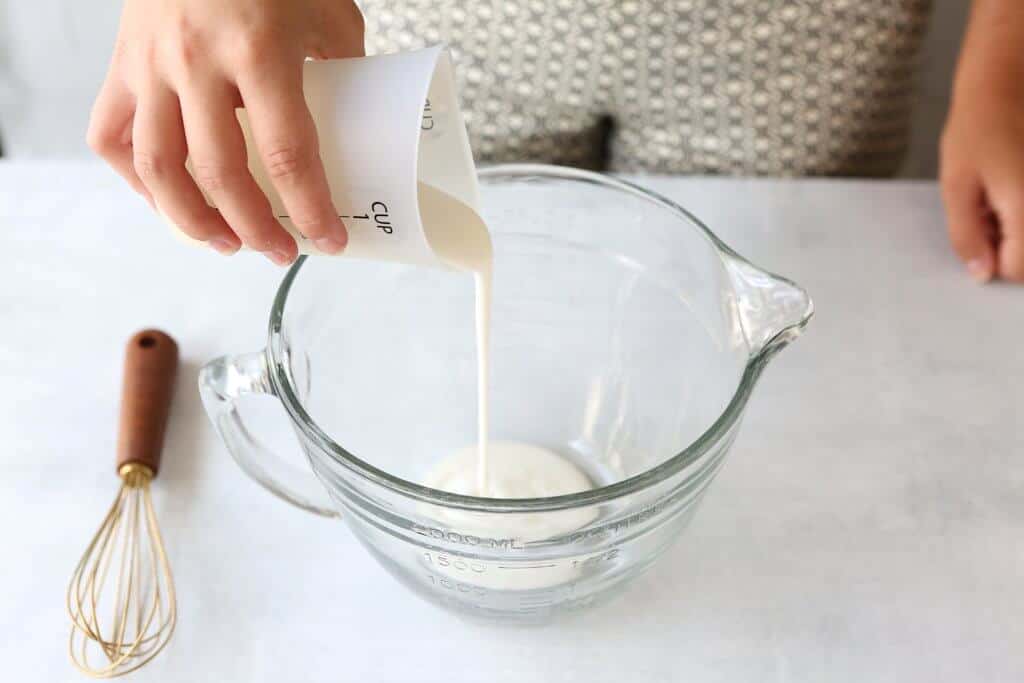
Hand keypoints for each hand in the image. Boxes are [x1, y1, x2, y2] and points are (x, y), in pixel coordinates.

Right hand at [88, 0, 363, 264]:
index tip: (329, 241)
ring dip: (191, 219)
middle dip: (254, 227)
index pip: (288, 154)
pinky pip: (112, 135)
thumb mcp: (329, 11)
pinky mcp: (121, 63)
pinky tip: (167, 199)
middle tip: (279, 251)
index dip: (310, 209)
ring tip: (223, 243)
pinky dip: (135, 179)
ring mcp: (150, 64)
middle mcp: (196, 62)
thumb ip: (342, 69)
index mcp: (258, 50)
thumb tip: (352, 124)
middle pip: (220, 173)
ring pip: (157, 167)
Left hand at [940, 0, 1023, 282]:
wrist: (1007, 80)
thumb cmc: (979, 125)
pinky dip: (1023, 207)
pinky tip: (1014, 181)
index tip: (980, 233)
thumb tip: (981, 273)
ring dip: (1018, 225)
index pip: (1016, 270)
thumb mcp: (956, 185)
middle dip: (1010, 244)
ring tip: (1001, 191)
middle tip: (990, 210)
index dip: (992, 260)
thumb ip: (966, 235)